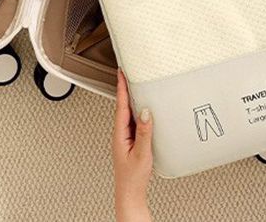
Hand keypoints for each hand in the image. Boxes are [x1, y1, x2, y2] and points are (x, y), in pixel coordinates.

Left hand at [113, 70, 152, 221]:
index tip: (121, 72)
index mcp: (120, 133)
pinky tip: (144, 108)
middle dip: (125, 87)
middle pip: (123, 105)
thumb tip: (146, 112)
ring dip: (131, 98)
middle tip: (128, 71)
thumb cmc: (133, 178)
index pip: (121, 105)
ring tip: (136, 83)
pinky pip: (134, 120)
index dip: (121, 87)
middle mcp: (120, 132)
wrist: (130, 193)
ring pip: (129, 112)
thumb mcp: (142, 154)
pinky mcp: (131, 140)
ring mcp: (125, 136)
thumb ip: (144, 133)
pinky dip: (138, 110)